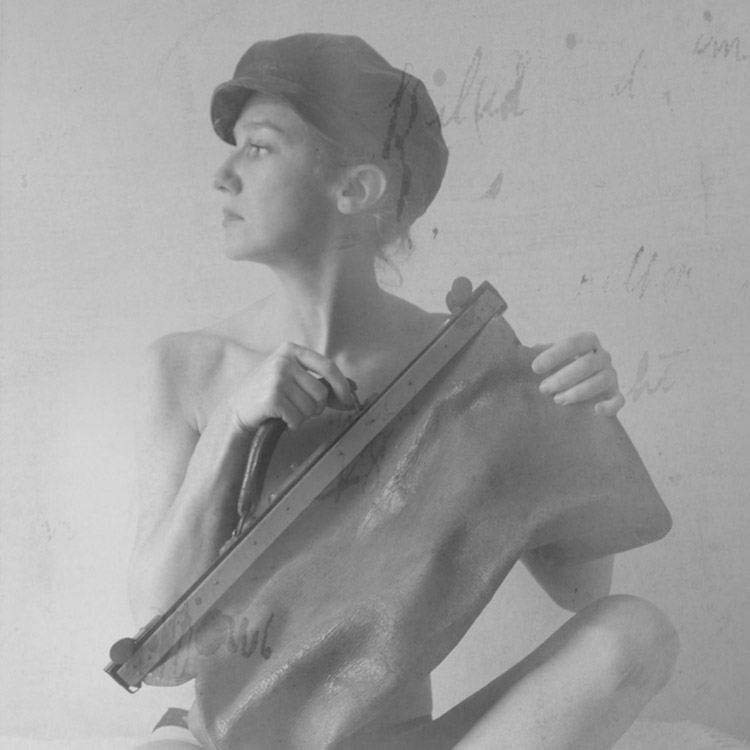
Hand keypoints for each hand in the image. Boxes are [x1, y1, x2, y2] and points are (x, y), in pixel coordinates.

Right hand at [228, 342, 356, 431]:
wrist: (236, 409)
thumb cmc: (269, 394)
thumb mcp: (293, 379)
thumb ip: (322, 381)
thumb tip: (354, 389)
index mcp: (292, 350)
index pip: (328, 366)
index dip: (342, 385)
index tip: (348, 399)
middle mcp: (284, 360)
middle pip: (321, 391)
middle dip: (317, 407)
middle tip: (303, 410)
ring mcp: (277, 377)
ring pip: (311, 406)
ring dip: (303, 416)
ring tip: (288, 412)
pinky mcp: (272, 396)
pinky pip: (298, 417)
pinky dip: (293, 423)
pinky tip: (281, 418)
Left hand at [532, 332, 624, 415]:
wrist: (580, 384)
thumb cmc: (560, 367)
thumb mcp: (550, 357)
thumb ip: (536, 352)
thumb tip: (512, 351)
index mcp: (587, 342)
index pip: (575, 342)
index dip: (555, 354)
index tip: (535, 368)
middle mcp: (602, 356)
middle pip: (588, 363)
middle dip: (564, 377)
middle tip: (543, 389)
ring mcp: (612, 376)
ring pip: (602, 381)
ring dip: (579, 391)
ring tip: (558, 400)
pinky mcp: (615, 395)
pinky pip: (619, 400)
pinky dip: (609, 406)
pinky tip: (594, 410)